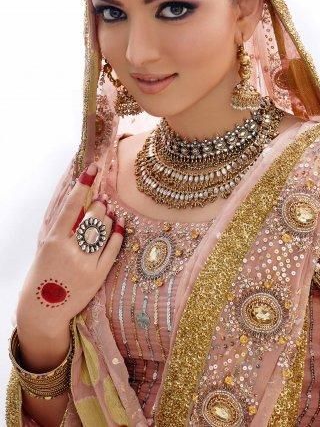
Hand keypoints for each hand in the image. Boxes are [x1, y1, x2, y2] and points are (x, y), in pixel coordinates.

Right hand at [16, 163, 124, 332]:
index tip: (93, 169)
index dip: (83, 185)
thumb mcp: (45, 244)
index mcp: (53, 240)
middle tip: (102, 201)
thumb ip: (61, 222)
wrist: (44, 309)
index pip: (71, 206)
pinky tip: (118, 226)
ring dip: (108, 217)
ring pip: (104, 230)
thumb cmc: (43, 270)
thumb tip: (77, 194)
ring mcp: (85, 264)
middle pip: (92, 217)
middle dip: (100, 205)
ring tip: (108, 212)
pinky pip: (113, 249)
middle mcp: (69, 251)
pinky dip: (117, 234)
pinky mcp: (98, 276)